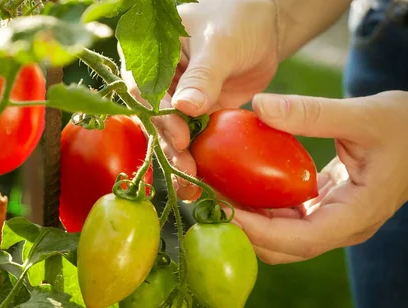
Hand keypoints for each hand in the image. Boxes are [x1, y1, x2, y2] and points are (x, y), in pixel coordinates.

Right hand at [120, 0, 280, 200]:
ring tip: (190, 185)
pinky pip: (191, 140)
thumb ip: (203, 76)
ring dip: (178, 159)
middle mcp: (156, 80)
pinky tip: (199, 183)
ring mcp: (175, 99)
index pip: (143, 88)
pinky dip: (196, 159)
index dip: (158, 115)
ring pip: (169, 134)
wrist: (264, 28)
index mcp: (150, 54)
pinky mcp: (195, 115)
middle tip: (186, 168)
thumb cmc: (237, 22)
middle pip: (153, 117)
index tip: (180, 135)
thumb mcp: (220, 44)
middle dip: (168, 145)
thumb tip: (184, 108)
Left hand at [232, 90, 407, 263]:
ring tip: (217, 194)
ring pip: (282, 237)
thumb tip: (258, 106)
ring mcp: (334, 221)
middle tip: (210, 202)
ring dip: (249, 221)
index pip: (297, 240)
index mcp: (355, 215)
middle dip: (244, 231)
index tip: (222, 209)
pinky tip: (241, 185)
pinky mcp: (327, 209)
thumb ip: (311, 112)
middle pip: (283, 248)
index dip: (256, 231)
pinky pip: (288, 218)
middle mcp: (342, 227)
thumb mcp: (362, 114)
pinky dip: (263, 208)